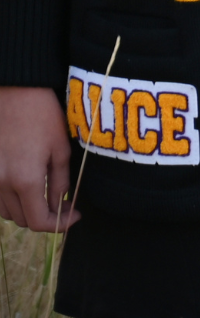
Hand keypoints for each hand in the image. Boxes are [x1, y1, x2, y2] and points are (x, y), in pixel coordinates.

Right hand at [0, 86, 77, 231]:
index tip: (75, 216)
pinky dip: (11, 200)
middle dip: (45, 218)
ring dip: (27, 210)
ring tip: (47, 196)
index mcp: (25, 181)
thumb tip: (61, 205)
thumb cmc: (42, 115)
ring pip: (6, 211)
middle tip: (66, 205)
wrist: (15, 92)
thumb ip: (60, 182)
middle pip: (22, 220)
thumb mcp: (61, 148)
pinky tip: (27, 187)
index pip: (38, 221)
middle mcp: (1, 184)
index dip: (59, 225)